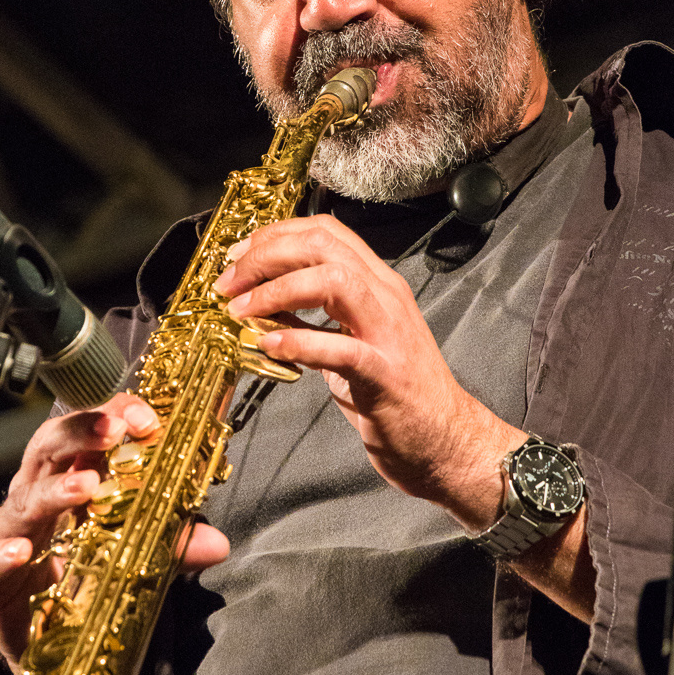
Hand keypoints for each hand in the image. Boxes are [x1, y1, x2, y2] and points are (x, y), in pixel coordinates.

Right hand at [0, 393, 228, 674]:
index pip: (87, 432)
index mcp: (71, 478)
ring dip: (54, 489)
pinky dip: (2, 554)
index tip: (146, 417)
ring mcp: (11, 534)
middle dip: (81, 432)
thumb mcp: (139, 557)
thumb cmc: (88, 579)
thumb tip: (217, 544)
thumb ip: (173, 546)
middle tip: (115, 429)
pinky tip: (22, 552)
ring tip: (85, 487)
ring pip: (24, 499)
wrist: (50, 645)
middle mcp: (37, 496)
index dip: (111, 414)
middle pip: (49, 449)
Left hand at [216, 214, 524, 531]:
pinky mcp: (384, 374)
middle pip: (323, 246)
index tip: (239, 254)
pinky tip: (269, 346)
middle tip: (229, 281)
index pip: (326, 232)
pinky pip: (339, 347)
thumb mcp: (347, 345)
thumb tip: (262, 308)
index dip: (276, 235)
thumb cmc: (395, 396)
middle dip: (267, 256)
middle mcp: (386, 298)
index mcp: (378, 285)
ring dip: (277, 289)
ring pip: (334, 281)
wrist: (444, 441)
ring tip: (243, 310)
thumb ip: (311, 322)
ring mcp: (389, 333)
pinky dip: (298, 342)